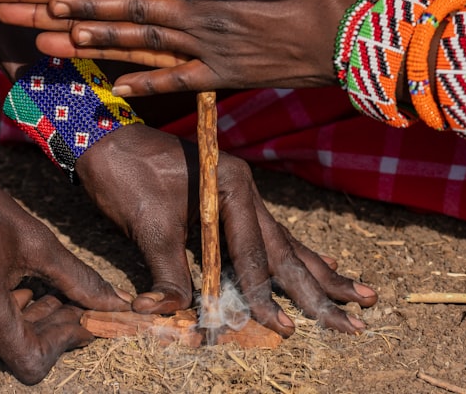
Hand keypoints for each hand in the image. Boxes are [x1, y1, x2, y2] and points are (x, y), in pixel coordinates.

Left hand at [0, 0, 366, 94]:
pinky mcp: (229, 77)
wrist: (357, 42)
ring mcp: (215, 51)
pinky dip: (148, 84)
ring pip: (146, 48)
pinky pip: (181, 83)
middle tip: (42, 9)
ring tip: (60, 43)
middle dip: (86, 10)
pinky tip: (117, 87)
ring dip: (101, 45)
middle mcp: (207, 19)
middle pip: (135, 14)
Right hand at [0, 160, 131, 384]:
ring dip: (14, 325)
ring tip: (27, 290)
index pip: (31, 362)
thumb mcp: (37, 242)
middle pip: (11, 352)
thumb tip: (115, 304)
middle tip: (61, 300)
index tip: (77, 320)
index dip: (61, 344)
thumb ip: (78, 280)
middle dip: (45, 329)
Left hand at [75, 123, 376, 335]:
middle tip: (357, 317)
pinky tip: (325, 264)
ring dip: (319, 274)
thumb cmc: (124, 174)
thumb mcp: (146, 224)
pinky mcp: (230, 205)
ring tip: (361, 294)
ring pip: (285, 245)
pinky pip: (269, 237)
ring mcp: (242, 196)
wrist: (104, 138)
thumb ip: (167, 271)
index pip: (253, 253)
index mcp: (231, 188)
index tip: (285, 328)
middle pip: (285, 250)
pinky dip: (295, 256)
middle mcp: (245, 191)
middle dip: (319, 288)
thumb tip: (171, 315)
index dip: (266, 295)